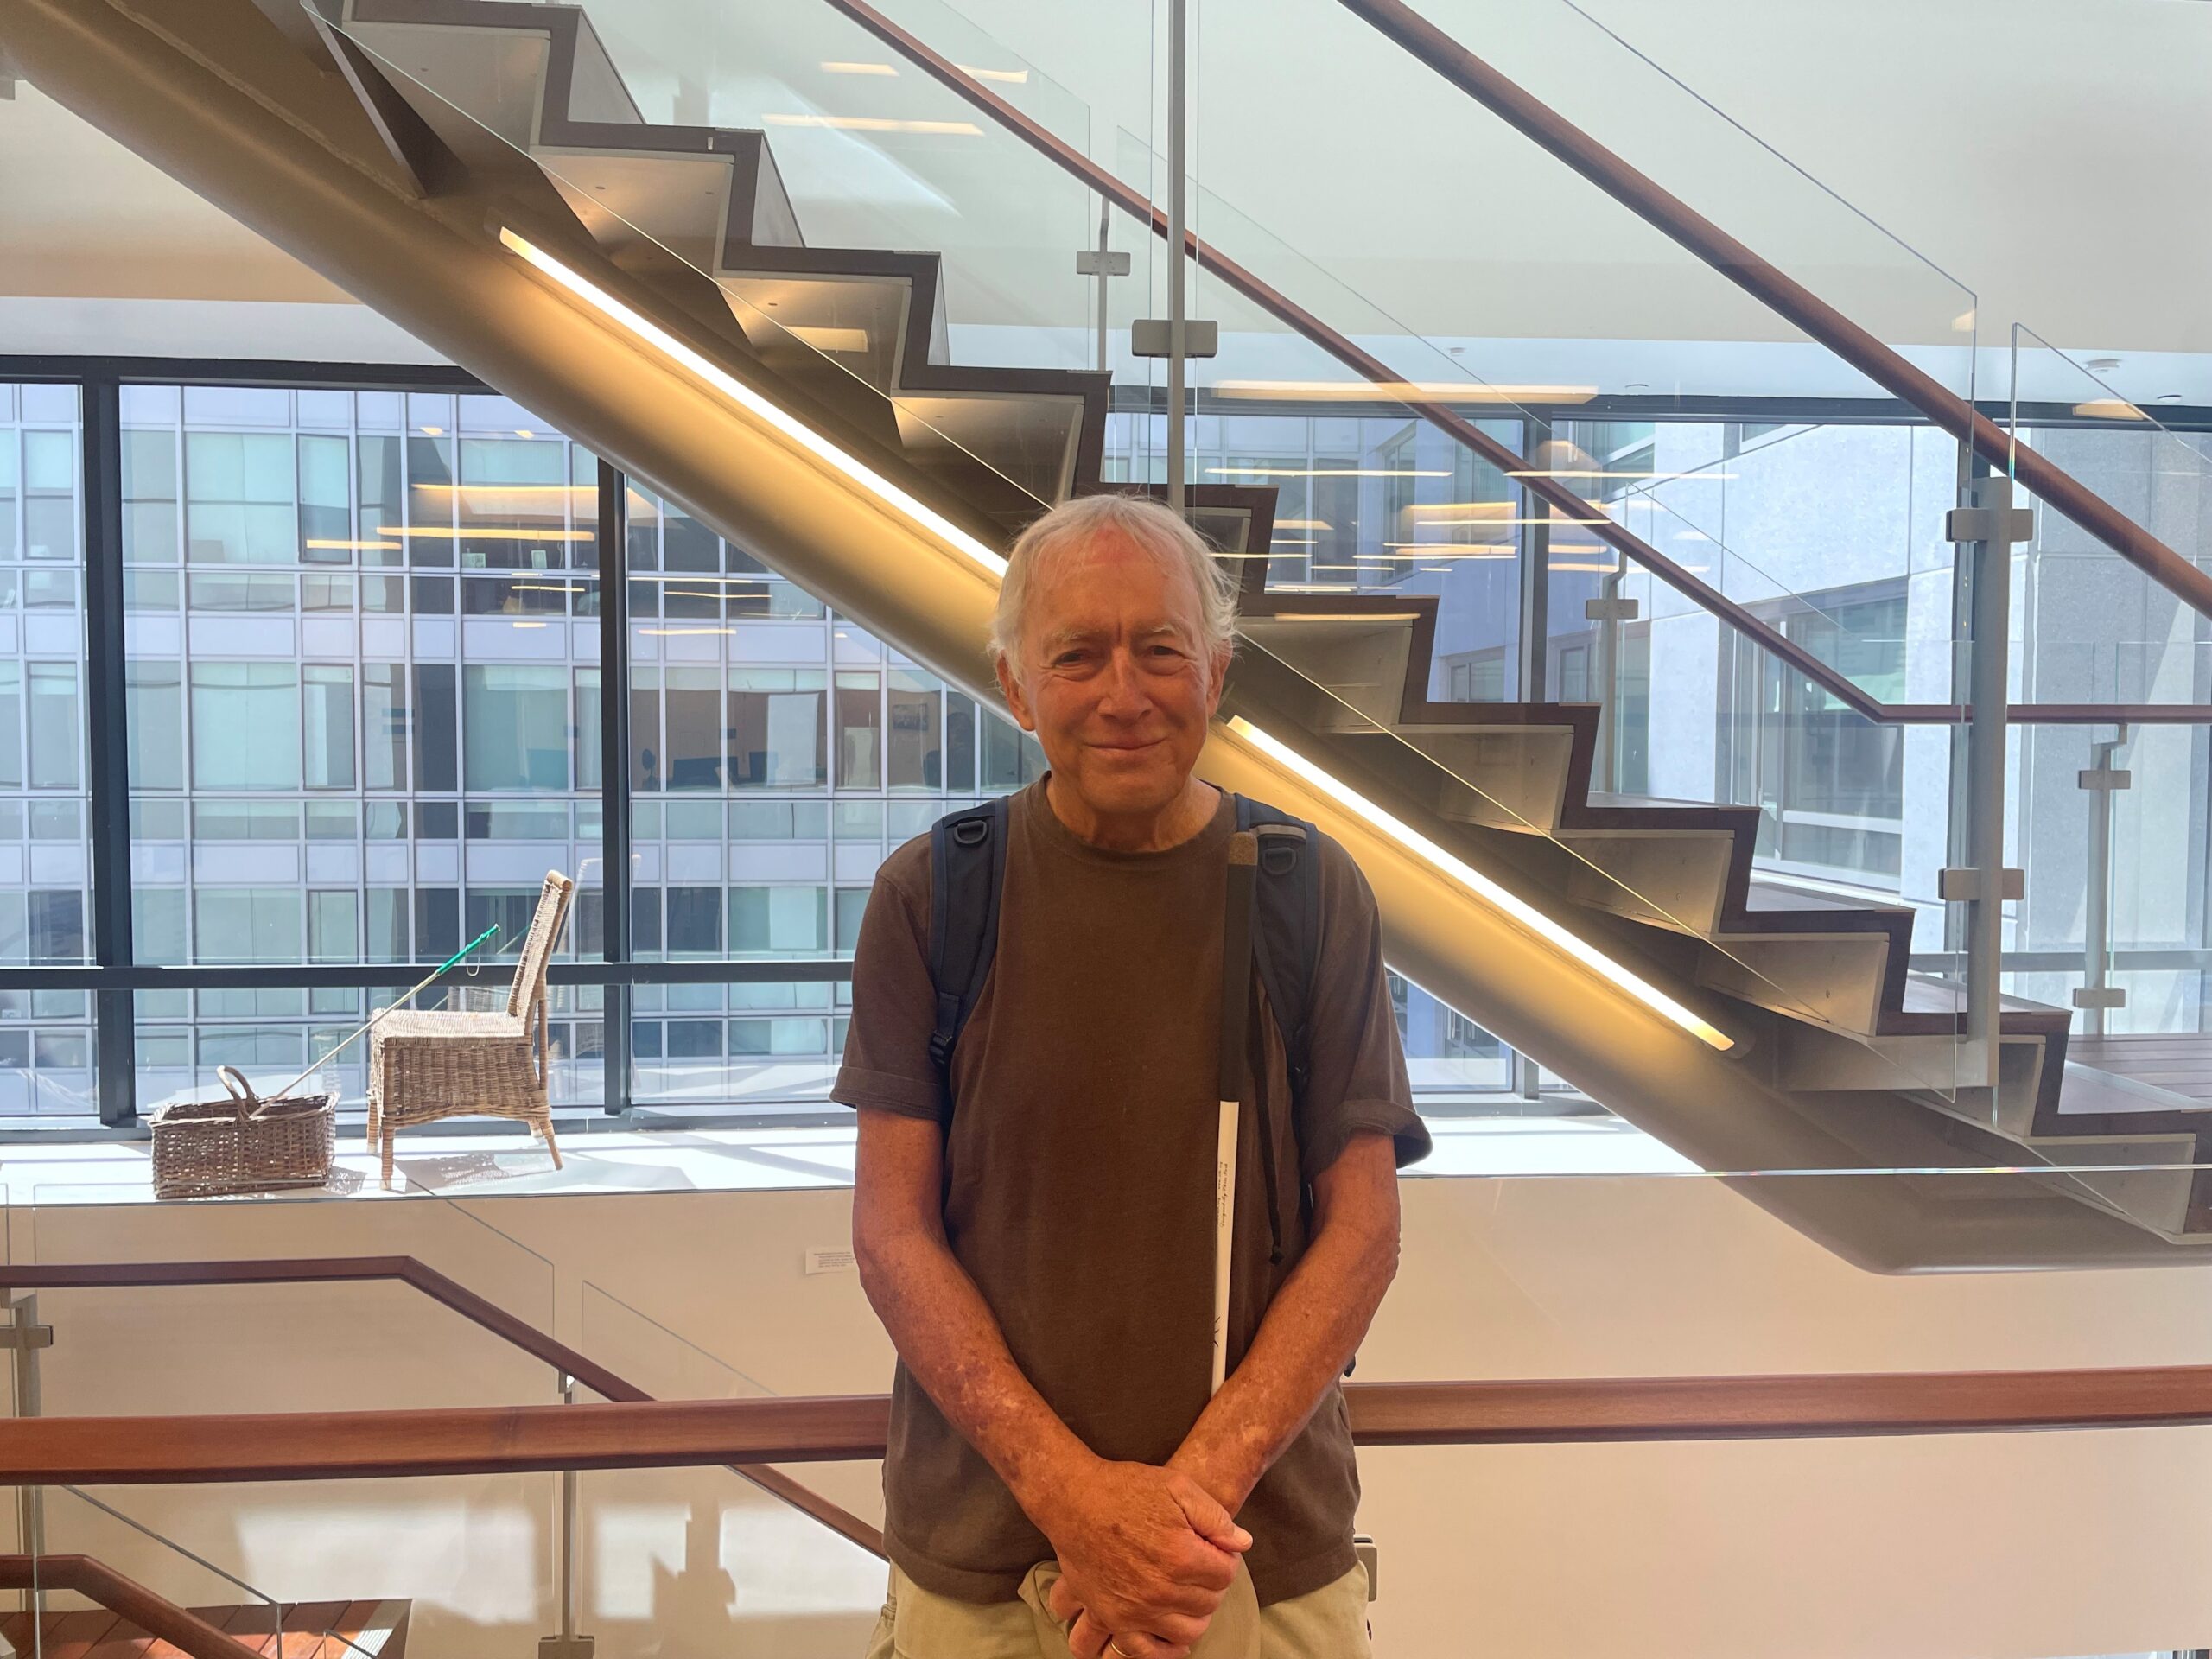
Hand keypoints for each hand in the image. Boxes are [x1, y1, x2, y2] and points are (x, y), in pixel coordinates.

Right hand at [1033, 1460, 1249, 1648]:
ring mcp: (1136, 1609)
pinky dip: (1162, 1650)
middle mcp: (1161, 1590)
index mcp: (1181, 1556)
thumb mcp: (1177, 1486)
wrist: (1073, 1501)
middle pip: (1209, 1603)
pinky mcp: (1113, 1618)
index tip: (1214, 1549)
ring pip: (1187, 1632)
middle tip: (1198, 1567)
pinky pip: (1144, 1651)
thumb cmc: (1125, 1489)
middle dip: (1210, 1584)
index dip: (1225, 1559)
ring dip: (1194, 1615)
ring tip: (1186, 1594)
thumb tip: (1242, 1544)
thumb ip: (1215, 1518)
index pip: (1226, 1573)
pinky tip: (1169, 1635)